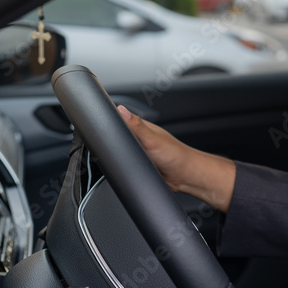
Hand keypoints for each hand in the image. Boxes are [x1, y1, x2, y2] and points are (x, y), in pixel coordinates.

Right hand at [117, 105, 235, 211]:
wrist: (185, 177)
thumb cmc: (176, 155)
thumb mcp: (152, 139)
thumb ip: (137, 126)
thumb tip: (121, 109)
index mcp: (141, 128)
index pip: (120, 120)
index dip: (109, 121)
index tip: (102, 125)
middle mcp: (139, 139)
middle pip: (118, 137)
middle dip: (111, 142)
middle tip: (111, 146)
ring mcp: (139, 153)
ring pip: (120, 153)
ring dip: (118, 156)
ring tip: (120, 158)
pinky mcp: (139, 166)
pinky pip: (126, 165)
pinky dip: (124, 167)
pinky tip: (125, 168)